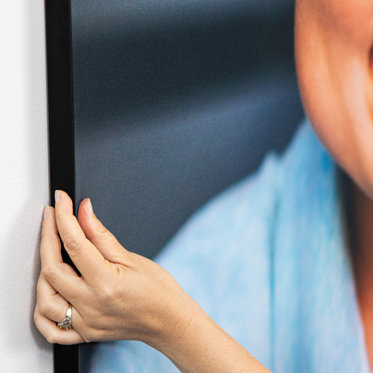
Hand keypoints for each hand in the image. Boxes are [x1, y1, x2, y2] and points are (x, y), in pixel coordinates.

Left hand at [33, 190, 194, 345]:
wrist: (168, 320)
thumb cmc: (158, 289)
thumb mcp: (131, 257)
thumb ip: (101, 235)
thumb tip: (84, 211)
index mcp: (106, 283)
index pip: (74, 243)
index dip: (64, 217)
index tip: (61, 200)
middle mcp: (92, 305)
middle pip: (52, 269)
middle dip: (47, 236)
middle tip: (52, 217)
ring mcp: (86, 323)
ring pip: (45, 300)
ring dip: (43, 271)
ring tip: (51, 251)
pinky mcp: (85, 333)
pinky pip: (51, 330)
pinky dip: (41, 311)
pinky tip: (48, 291)